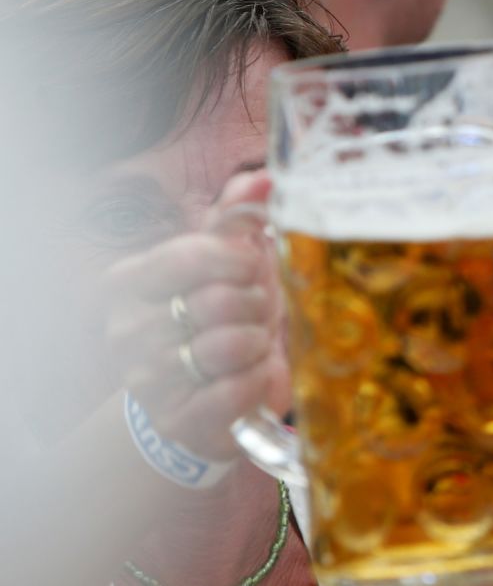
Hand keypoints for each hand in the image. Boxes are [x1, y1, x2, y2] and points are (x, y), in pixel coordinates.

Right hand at [99, 171, 285, 460]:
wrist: (199, 400)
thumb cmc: (215, 320)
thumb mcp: (223, 266)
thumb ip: (237, 220)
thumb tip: (261, 177)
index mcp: (131, 281)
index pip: (190, 254)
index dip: (238, 259)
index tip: (254, 267)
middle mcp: (126, 330)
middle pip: (218, 301)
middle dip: (256, 304)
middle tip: (258, 313)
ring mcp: (145, 379)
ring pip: (228, 345)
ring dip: (259, 343)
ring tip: (255, 344)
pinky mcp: (175, 420)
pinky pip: (235, 391)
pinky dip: (259, 381)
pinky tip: (255, 375)